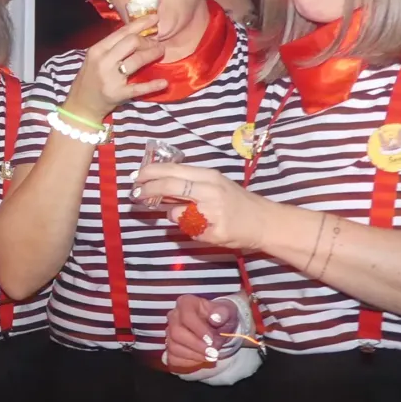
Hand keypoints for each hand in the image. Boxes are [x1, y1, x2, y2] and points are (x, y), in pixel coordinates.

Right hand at [62, 16, 166, 123]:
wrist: (80, 104)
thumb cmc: (90, 78)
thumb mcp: (95, 58)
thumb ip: (112, 46)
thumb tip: (136, 33)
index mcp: (97, 50)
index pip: (122, 32)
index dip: (140, 24)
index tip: (154, 18)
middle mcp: (103, 61)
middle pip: (132, 42)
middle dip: (148, 40)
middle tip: (157, 43)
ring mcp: (111, 78)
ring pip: (137, 60)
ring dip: (152, 54)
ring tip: (160, 52)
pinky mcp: (118, 94)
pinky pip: (139, 88)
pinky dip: (153, 85)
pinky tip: (163, 82)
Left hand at [133, 161, 271, 251]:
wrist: (265, 222)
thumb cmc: (236, 202)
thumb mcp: (214, 184)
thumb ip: (189, 183)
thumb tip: (156, 183)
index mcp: (208, 176)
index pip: (172, 170)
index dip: (150, 172)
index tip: (135, 177)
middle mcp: (210, 190)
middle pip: (169, 186)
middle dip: (147, 190)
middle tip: (135, 194)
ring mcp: (212, 212)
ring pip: (176, 213)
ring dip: (172, 214)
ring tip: (188, 214)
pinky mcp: (215, 231)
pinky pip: (189, 231)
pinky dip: (190, 230)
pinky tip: (204, 227)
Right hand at [163, 294, 216, 371]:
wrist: (220, 328)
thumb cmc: (221, 317)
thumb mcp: (228, 311)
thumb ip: (223, 312)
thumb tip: (215, 318)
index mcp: (186, 303)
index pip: (186, 316)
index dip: (199, 330)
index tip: (212, 339)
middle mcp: (174, 316)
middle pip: (176, 332)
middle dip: (196, 345)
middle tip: (213, 351)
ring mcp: (170, 332)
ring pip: (173, 346)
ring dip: (194, 355)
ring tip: (211, 356)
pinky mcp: (171, 347)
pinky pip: (173, 358)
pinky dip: (188, 362)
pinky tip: (201, 359)